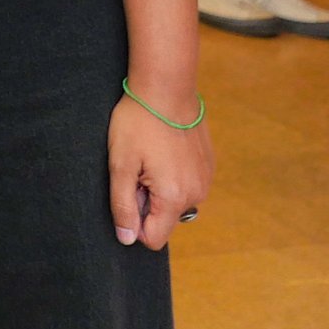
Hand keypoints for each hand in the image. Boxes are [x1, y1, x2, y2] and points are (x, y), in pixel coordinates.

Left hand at [107, 93, 212, 249]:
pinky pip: (186, 185)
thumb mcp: (120, 165)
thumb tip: (126, 239)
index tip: (128, 192)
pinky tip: (163, 150)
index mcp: (174, 198)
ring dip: (158, 188)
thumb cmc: (138, 124)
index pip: (153, 238)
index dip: (133, 222)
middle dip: (146, 202)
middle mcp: (196, 195)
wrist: (167, 89)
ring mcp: (206, 181)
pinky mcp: (208, 167)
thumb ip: (123, 205)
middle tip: (137, 168)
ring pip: (174, 202)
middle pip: (164, 219)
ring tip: (149, 156)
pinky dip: (172, 175)